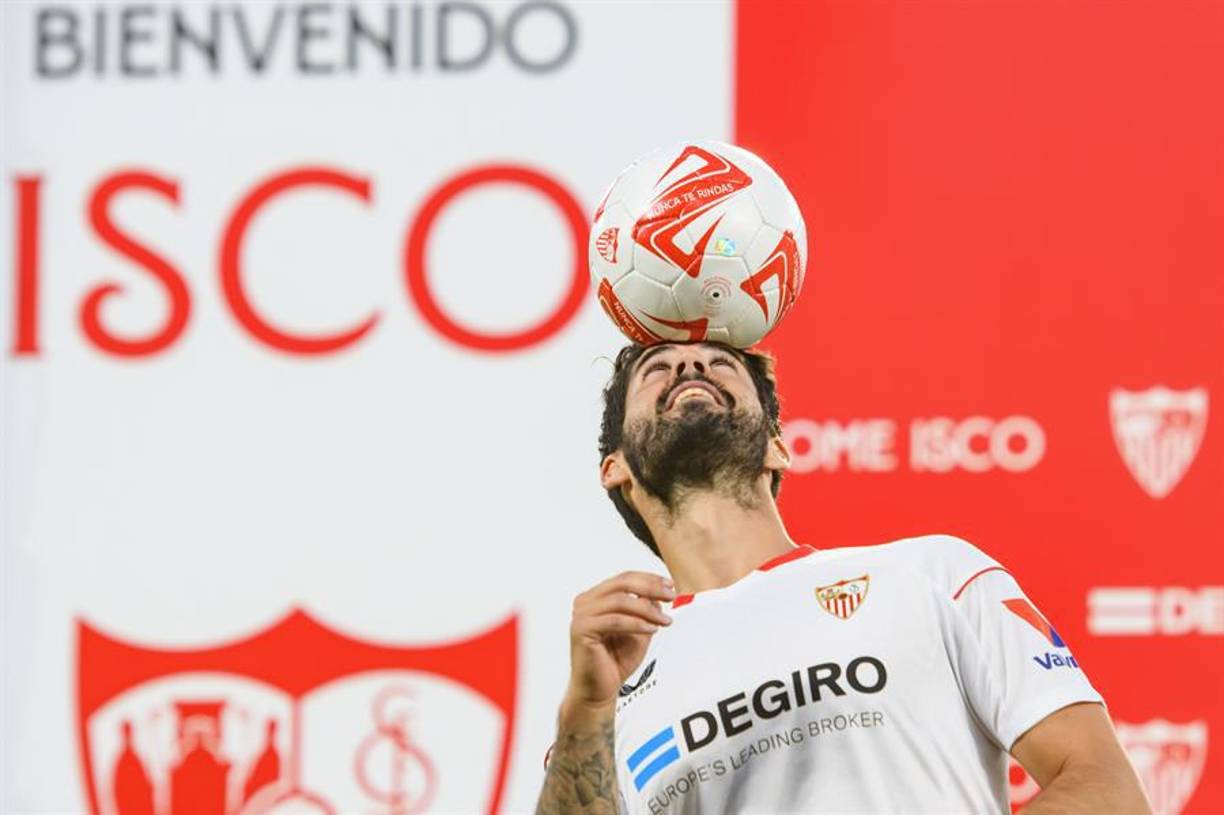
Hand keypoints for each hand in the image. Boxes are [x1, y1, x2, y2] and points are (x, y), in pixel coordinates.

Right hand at [561, 571, 674, 728]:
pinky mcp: (581, 630)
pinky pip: (615, 620)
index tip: (670, 585)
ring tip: (665, 621)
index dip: (649, 579)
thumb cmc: (615, 662)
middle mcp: (584, 603)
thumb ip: (645, 611)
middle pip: (622, 584)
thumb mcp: (638, 631)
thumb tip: (658, 594)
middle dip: (651, 587)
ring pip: (620, 601)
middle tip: (672, 596)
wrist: (599, 691)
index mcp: (595, 598)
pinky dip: (637, 623)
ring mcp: (581, 615)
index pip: (624, 579)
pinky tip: (652, 630)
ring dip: (647, 610)